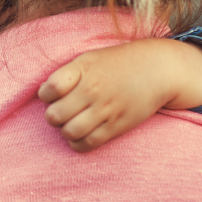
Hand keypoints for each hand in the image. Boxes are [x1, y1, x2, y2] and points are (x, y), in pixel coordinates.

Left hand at [38, 39, 201, 151]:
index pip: (49, 88)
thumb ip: (67, 74)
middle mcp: (93, 90)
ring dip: (64, 130)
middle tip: (61, 111)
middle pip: (55, 115)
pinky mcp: (116, 126)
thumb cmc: (118, 63)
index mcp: (83, 69)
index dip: (45, 94)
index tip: (51, 93)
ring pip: (69, 132)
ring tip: (70, 123)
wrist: (157, 69)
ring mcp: (105, 110)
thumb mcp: (90, 58)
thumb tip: (44, 93)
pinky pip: (88, 143)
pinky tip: (80, 134)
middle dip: (53, 115)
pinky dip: (78, 143)